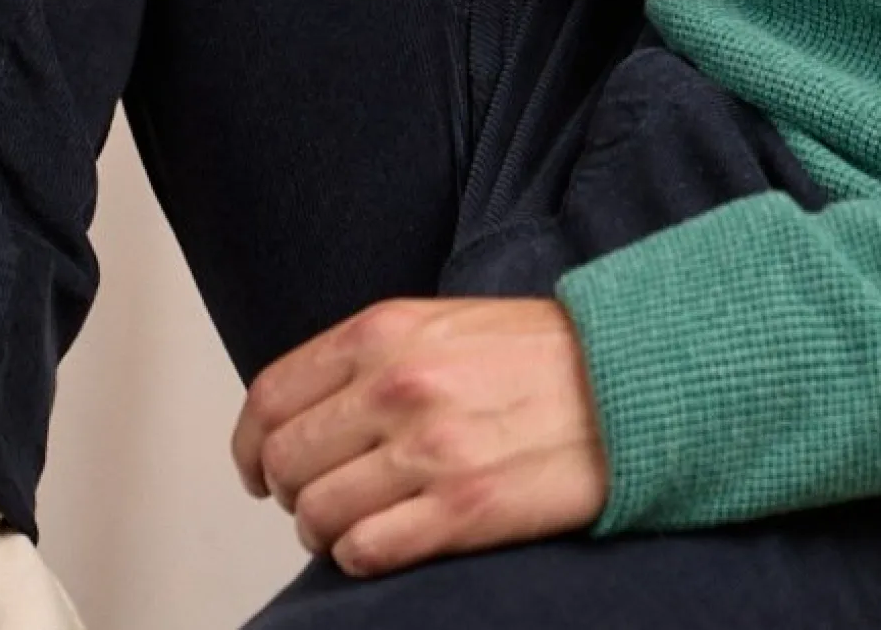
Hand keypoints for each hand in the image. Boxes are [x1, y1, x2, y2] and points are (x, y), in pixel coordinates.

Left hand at [231, 297, 610, 578]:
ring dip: (328, 528)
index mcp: (386, 332)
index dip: (252, 443)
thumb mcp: (445, 324)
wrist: (629, 382)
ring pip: (315, 515)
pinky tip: (393, 538)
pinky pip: (363, 553)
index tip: (260, 466)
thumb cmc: (543, 355)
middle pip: (285, 461)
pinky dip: (363, 555)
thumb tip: (305, 412)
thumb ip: (372, 357)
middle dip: (292, 489)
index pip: (271, 397)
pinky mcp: (459, 509)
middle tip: (322, 495)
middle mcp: (397, 386)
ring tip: (364, 519)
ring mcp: (427, 450)